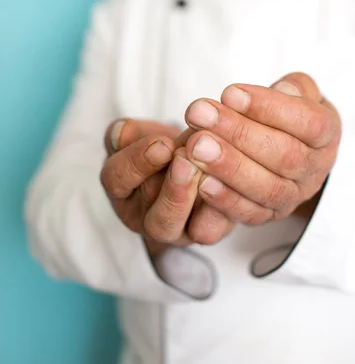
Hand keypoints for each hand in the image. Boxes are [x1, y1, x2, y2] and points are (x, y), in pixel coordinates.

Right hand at [100, 119, 231, 253]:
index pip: (117, 180)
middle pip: (154, 216)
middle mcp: (146, 218)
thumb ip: (129, 132)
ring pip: (182, 228)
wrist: (194, 158)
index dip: (138, 163)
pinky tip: (229, 182)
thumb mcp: (140, 133)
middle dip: (174, 187)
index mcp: (122, 190)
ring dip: (197, 198)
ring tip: (208, 169)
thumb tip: (121, 133)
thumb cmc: (162, 145)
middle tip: (188, 161)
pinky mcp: (206, 231)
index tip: (162, 144)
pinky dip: (223, 206)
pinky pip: (212, 228)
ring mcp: (177, 231)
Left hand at [183, 73, 340, 224]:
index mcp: (327, 133)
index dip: (268, 107)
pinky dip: (226, 200)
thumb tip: (284, 90)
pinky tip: (202, 181)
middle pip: (284, 155)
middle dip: (238, 133)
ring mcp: (294, 196)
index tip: (229, 93)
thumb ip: (295, 87)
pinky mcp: (269, 215)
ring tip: (196, 145)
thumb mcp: (298, 91)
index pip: (307, 122)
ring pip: (267, 187)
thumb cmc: (288, 112)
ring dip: (228, 167)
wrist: (287, 145)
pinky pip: (250, 213)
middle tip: (199, 113)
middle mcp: (316, 169)